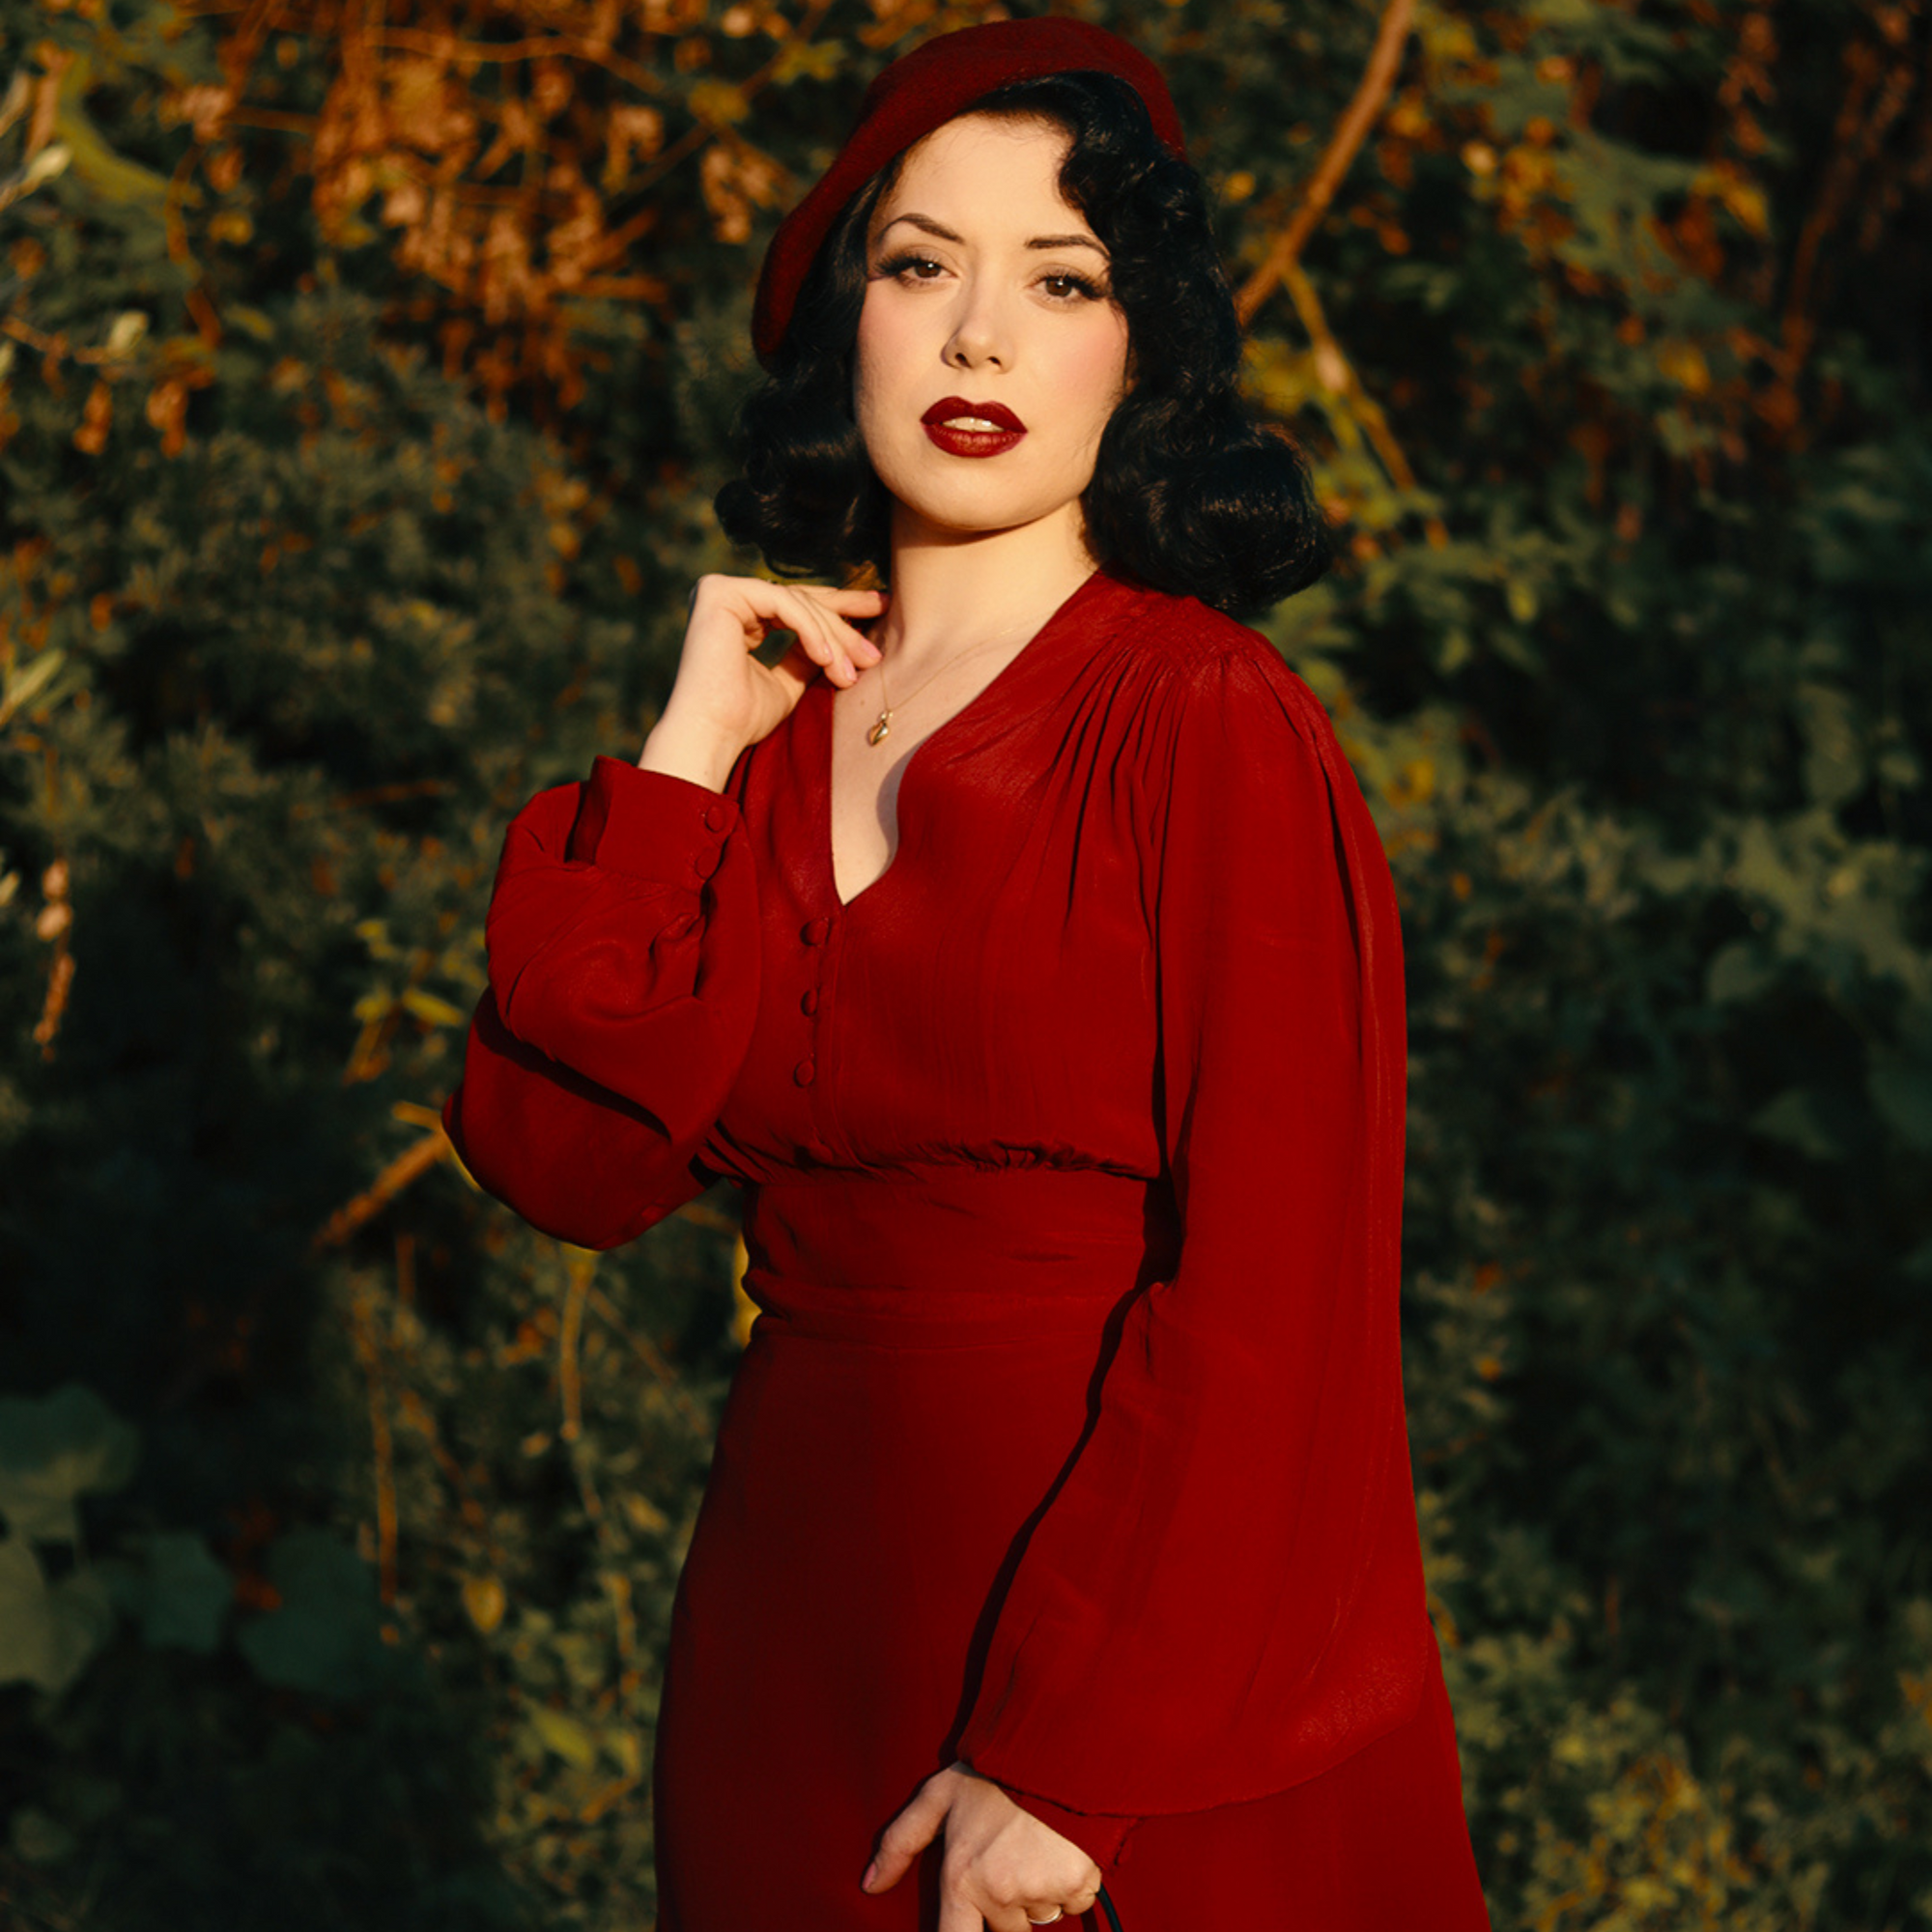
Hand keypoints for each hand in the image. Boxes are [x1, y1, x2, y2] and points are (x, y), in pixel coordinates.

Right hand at [658, 573, 886, 758]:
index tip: (878, 614)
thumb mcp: (788, 683)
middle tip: (880, 634)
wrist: (711, 736)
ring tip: (852, 671)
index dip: (839, 611)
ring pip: (796, 601)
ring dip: (832, 636)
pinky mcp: (719, 592)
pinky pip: (783, 602)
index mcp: (739, 617)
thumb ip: (807, 656)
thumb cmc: (743, 720)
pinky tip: (827, 659)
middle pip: (800, 597)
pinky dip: (810, 631)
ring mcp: (719, 590)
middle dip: (845, 617)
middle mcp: (727, 598)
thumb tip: (841, 643)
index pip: (796, 605)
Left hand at [861, 1760, 1101, 1931]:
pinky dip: (1071, 1885)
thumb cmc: (992, 1770)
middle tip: (1007, 1857)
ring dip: (1038, 1895)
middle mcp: (1000, 1896)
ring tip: (1035, 1846)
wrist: (1053, 1743)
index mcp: (962, 1880)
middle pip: (1002, 1929)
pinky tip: (1062, 1847)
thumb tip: (869, 1885)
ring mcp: (1041, 1894)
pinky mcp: (1079, 1885)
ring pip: (1040, 1917)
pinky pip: (1074, 1904)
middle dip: (1005, 1904)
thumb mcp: (938, 1796)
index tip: (965, 1924)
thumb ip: (900, 1843)